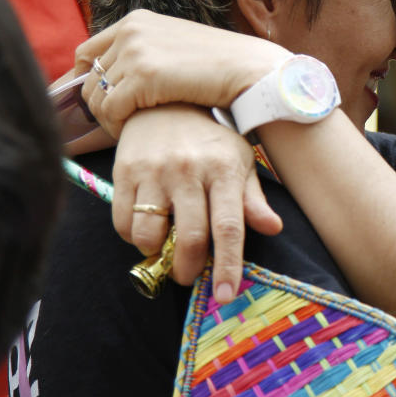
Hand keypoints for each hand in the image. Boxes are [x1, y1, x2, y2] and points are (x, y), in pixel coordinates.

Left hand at [76, 9, 287, 136]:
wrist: (248, 69)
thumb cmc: (220, 64)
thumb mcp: (175, 45)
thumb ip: (146, 53)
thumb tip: (119, 80)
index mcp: (137, 21)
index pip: (89, 51)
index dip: (85, 79)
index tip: (96, 100)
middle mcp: (131, 31)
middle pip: (88, 77)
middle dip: (97, 103)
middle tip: (116, 122)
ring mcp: (135, 52)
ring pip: (96, 96)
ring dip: (108, 118)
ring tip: (127, 129)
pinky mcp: (142, 77)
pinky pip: (110, 110)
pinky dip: (116, 126)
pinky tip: (132, 132)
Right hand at [112, 104, 282, 301]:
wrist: (166, 101)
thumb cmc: (210, 139)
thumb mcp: (239, 161)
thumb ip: (252, 198)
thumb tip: (273, 228)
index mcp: (224, 169)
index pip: (229, 226)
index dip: (228, 265)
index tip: (226, 295)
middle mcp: (189, 170)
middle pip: (189, 237)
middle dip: (189, 270)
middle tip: (191, 277)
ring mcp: (154, 171)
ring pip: (149, 235)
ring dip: (157, 254)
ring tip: (166, 247)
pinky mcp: (124, 172)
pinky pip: (122, 223)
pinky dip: (133, 238)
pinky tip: (146, 230)